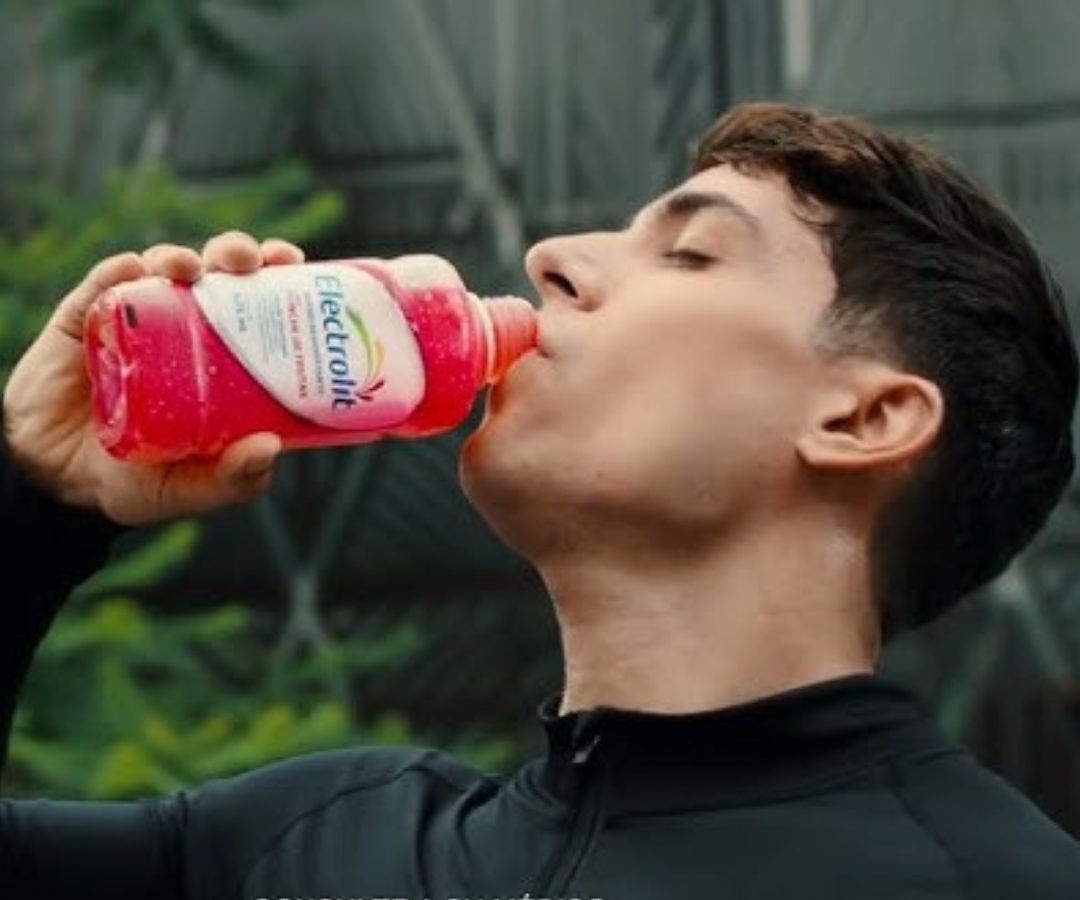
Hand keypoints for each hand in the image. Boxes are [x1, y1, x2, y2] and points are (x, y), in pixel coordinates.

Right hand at [2, 231, 304, 525]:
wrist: (58, 483)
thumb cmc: (139, 481)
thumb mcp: (191, 488)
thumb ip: (232, 478)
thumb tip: (270, 447)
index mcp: (226, 360)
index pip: (263, 305)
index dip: (280, 278)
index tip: (293, 264)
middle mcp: (188, 329)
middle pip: (220, 273)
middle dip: (238, 254)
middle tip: (247, 260)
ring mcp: (138, 319)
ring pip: (165, 268)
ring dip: (182, 257)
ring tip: (189, 269)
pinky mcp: (86, 318)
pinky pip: (103, 283)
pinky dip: (120, 271)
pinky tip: (132, 270)